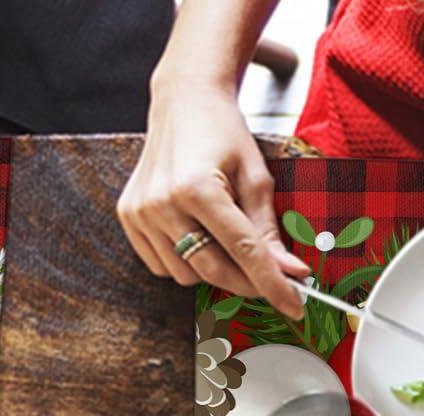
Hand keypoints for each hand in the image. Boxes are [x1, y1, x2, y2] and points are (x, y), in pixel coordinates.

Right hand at [118, 77, 306, 319]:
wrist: (183, 102)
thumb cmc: (223, 133)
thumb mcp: (256, 177)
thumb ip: (269, 231)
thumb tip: (291, 274)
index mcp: (198, 187)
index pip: (244, 252)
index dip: (272, 284)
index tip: (294, 305)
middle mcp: (164, 202)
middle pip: (214, 272)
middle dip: (247, 283)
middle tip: (268, 277)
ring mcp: (142, 211)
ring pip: (188, 275)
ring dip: (212, 269)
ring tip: (220, 235)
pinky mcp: (129, 217)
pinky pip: (163, 266)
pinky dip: (185, 261)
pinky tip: (195, 233)